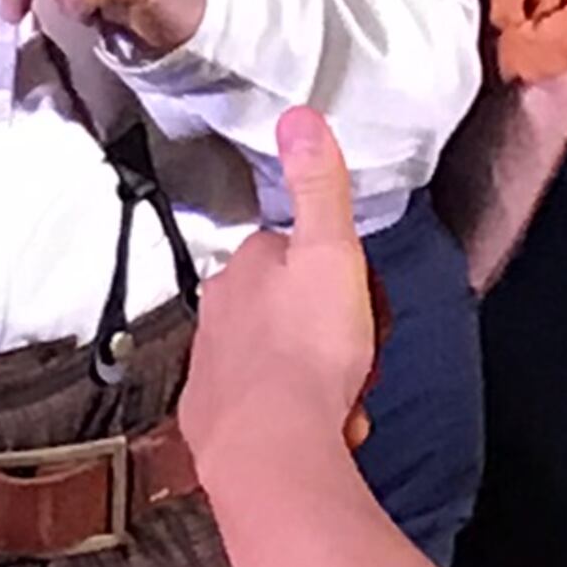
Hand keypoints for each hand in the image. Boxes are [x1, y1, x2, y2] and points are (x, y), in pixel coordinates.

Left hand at [180, 108, 378, 485]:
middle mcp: (217, 312)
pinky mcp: (212, 417)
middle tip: (355, 357)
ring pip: (273, 361)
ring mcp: (211, 366)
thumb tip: (300, 118)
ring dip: (311, 379)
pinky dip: (292, 417)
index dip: (329, 271)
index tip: (356, 296)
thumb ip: (318, 187)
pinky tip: (321, 427)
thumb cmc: (307, 353)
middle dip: (321, 331)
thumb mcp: (330, 252)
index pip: (286, 250)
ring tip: (343, 400)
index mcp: (245, 268)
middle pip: (279, 308)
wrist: (272, 448)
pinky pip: (260, 410)